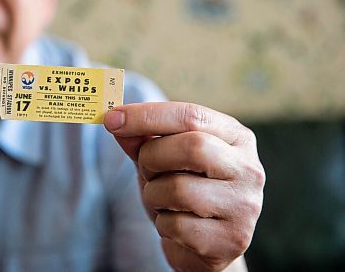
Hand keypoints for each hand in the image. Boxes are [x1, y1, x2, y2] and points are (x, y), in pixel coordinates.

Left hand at [104, 102, 264, 271]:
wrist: (205, 245)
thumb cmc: (184, 191)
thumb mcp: (162, 160)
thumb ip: (142, 139)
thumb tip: (115, 120)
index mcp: (235, 137)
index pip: (191, 116)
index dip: (147, 115)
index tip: (111, 119)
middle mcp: (248, 167)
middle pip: (192, 147)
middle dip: (152, 157)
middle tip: (145, 168)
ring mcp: (244, 205)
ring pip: (179, 188)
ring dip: (153, 194)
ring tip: (161, 200)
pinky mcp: (232, 239)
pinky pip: (178, 225)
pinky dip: (163, 224)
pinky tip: (174, 225)